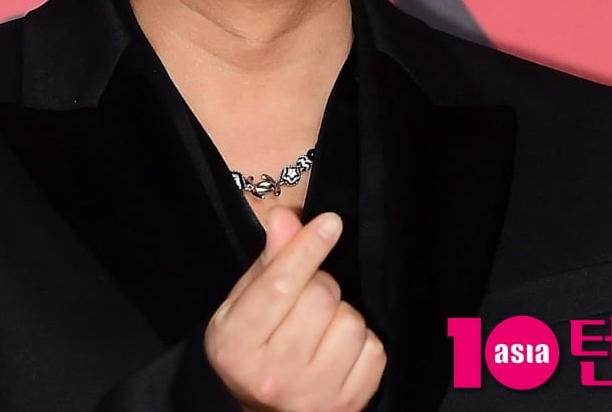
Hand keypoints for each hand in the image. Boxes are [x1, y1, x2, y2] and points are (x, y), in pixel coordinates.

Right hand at [204, 209, 385, 411]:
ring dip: (341, 314)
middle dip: (319, 284)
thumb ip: (268, 261)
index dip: (307, 248)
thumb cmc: (253, 352)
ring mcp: (314, 395)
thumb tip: (286, 218)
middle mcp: (274, 375)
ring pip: (351, 321)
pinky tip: (339, 349)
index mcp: (237, 345)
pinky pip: (374, 349)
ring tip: (321, 327)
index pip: (279, 285)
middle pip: (320, 296)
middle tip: (307, 297)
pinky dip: (362, 341)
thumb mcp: (244, 306)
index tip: (330, 223)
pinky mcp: (349, 405)